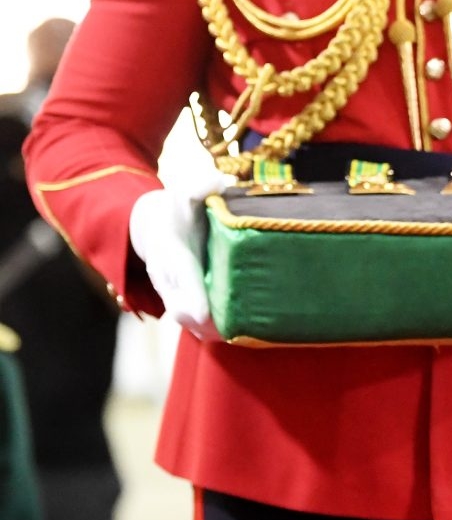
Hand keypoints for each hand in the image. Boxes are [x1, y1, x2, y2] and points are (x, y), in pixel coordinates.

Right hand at [130, 174, 230, 339]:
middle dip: (200, 321)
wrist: (150, 224)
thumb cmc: (175, 207)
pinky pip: (190, 316)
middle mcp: (167, 274)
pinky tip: (230, 336)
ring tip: (233, 338)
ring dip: (206, 329)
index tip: (203, 314)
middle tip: (226, 334)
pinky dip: (206, 328)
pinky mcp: (179, 296)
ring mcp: (170, 288)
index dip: (190, 295)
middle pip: (179, 303)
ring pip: (184, 315)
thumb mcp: (185, 191)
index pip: (179, 275)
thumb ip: (201, 186)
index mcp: (168, 249)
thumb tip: (221, 180)